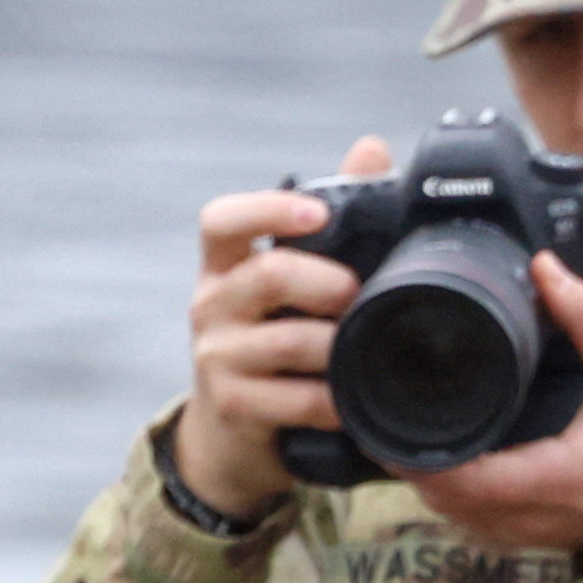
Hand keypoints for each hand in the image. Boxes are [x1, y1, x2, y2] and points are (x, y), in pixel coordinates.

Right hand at [173, 141, 390, 522]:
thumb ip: (330, 217)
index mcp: (224, 266)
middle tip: (357, 294)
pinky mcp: (232, 406)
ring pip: (287, 342)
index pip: (223, 221)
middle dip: (326, 282)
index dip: (269, 210)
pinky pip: (295, 398)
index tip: (317, 214)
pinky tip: (350, 398)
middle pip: (267, 276)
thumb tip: (370, 148)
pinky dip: (333, 399)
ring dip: (337, 345)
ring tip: (363, 348)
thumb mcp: (291, 281)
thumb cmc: (272, 343)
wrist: (231, 434)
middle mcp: (211, 305)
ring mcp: (216, 358)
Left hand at [406, 255, 582, 555]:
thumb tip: (545, 268)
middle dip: (411, 459)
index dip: (419, 456)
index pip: (463, 479)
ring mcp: (524, 534)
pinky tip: (444, 457)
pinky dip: (451, 493)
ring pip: (451, 513)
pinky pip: (470, 521)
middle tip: (385, 410)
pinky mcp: (525, 538)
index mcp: (553, 476)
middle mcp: (529, 515)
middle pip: (442, 497)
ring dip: (428, 477)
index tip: (389, 419)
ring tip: (406, 426)